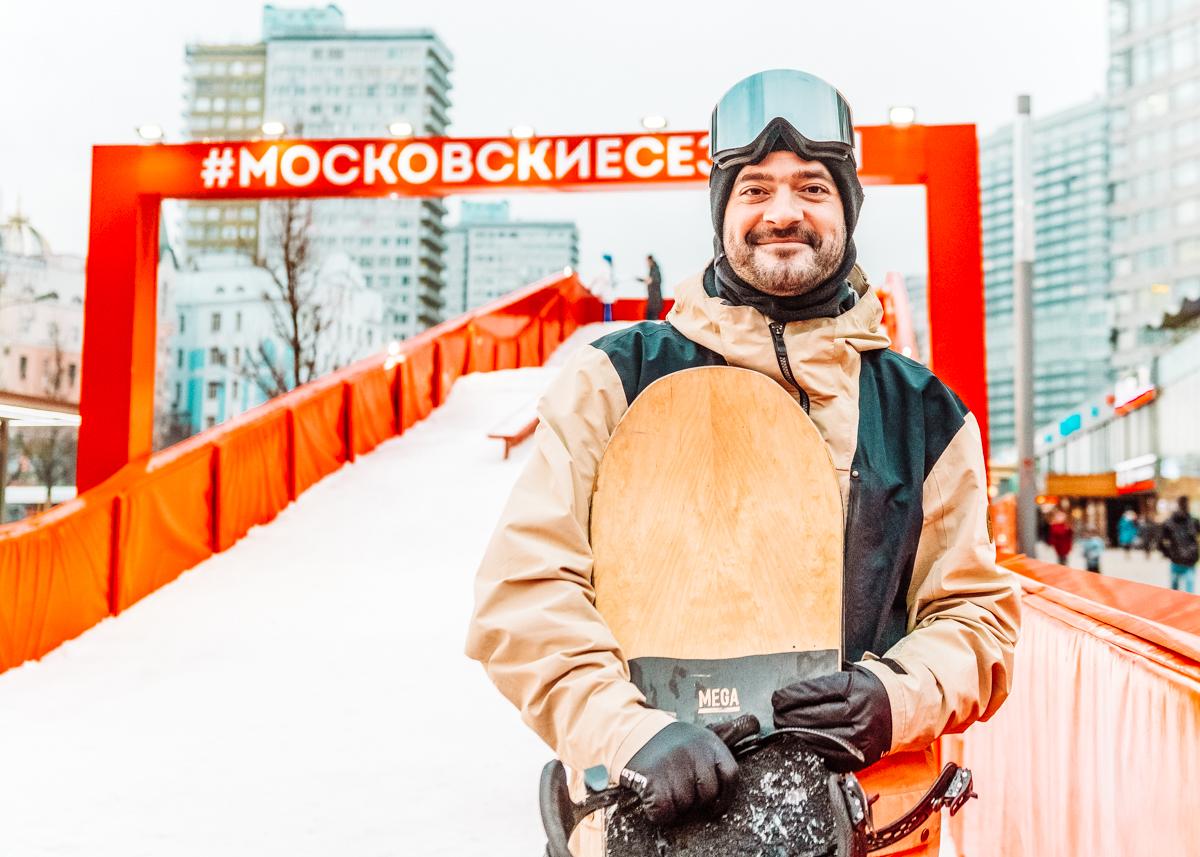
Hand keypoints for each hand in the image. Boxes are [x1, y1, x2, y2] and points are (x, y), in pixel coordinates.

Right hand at [619, 721, 738, 825]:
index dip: (725, 796)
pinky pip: (665, 812)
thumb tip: (722, 793)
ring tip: (664, 789)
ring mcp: (675, 767)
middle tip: (680, 793)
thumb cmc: (664, 742)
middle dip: (695, 800)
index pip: (730, 775)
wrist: (630, 731)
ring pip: (686, 805)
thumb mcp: (694, 740)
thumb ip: (710, 759)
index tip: (715, 807)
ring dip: (675, 806)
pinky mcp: (654, 780)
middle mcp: (695, 753)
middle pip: (708, 794)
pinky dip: (658, 812)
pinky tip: (652, 798)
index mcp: (709, 743)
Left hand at [771, 663, 892, 772]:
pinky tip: (805, 743)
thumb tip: (790, 695)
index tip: (777, 699)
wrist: (901, 708)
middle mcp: (859, 713)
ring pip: (818, 740)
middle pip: (812, 718)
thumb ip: (824, 685)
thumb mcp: (850, 676)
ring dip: (796, 736)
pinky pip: (830, 757)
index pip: (813, 693)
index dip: (790, 697)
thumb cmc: (869, 689)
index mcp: (854, 688)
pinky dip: (814, 750)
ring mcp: (861, 738)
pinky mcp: (862, 757)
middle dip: (788, 718)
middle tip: (777, 717)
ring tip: (785, 730)